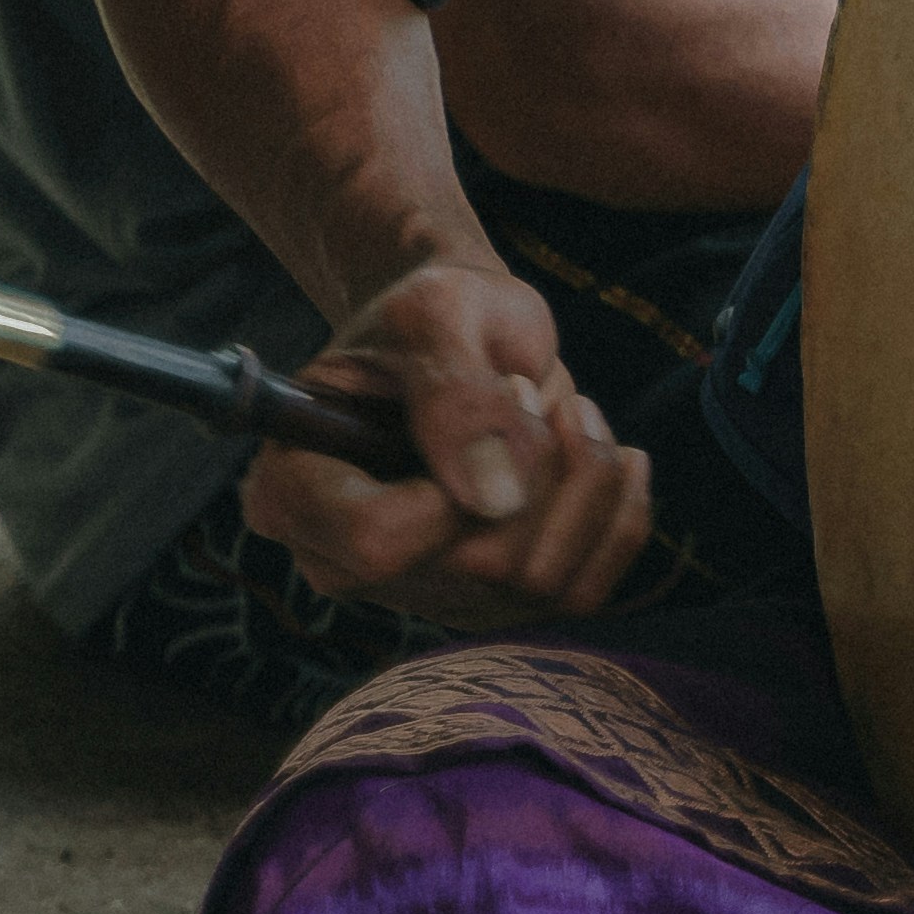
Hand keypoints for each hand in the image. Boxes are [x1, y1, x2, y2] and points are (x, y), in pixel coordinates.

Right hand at [239, 252, 654, 626]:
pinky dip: (621, 512)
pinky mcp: (494, 600)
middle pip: (484, 563)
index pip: (378, 542)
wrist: (467, 334)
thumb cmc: (435, 316)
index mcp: (292, 496)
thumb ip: (455, 393)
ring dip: (586, 479)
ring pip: (546, 581)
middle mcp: (346, 565)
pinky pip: (589, 588)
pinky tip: (610, 454)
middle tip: (530, 392)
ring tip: (565, 412)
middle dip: (542, 462)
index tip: (497, 400)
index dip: (460, 482)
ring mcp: (423, 591)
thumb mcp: (435, 313)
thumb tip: (492, 500)